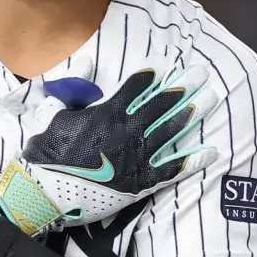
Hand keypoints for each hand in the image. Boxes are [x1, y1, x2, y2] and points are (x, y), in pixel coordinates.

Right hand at [0, 59, 218, 236]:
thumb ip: (74, 88)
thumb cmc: (46, 152)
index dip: (152, 74)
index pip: (137, 86)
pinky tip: (212, 151)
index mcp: (108, 112)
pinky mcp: (141, 182)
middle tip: (201, 73)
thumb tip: (86, 64)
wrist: (44, 192)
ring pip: (172, 131)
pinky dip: (193, 160)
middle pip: (162, 104)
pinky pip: (172, 169)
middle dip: (183, 86)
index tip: (166, 65)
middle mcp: (128, 132)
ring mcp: (137, 157)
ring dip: (193, 114)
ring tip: (211, 99)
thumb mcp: (53, 112)